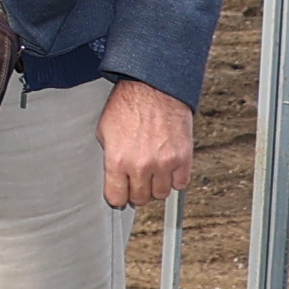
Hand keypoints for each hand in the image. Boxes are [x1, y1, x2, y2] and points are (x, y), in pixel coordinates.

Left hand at [99, 78, 192, 207]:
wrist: (154, 88)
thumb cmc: (128, 105)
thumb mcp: (104, 131)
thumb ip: (110, 157)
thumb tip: (113, 176)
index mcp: (116, 161)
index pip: (116, 198)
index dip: (117, 197)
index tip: (119, 194)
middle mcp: (140, 166)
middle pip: (140, 199)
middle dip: (136, 192)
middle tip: (136, 181)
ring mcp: (164, 164)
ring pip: (161, 194)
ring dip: (156, 186)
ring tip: (152, 172)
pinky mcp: (183, 159)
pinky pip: (180, 184)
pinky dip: (174, 179)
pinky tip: (167, 168)